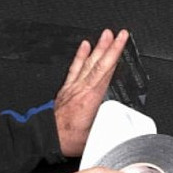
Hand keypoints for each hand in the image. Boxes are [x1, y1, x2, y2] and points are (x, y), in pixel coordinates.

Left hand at [54, 29, 128, 156]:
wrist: (45, 138)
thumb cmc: (67, 139)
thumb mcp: (95, 138)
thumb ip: (112, 129)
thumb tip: (127, 127)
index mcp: (90, 98)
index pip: (105, 70)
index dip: (115, 53)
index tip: (122, 40)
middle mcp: (81, 89)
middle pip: (98, 63)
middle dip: (110, 46)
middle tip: (118, 33)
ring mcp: (73, 88)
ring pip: (87, 63)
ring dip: (98, 48)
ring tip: (105, 35)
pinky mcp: (67, 89)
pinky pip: (74, 68)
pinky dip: (80, 56)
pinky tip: (84, 47)